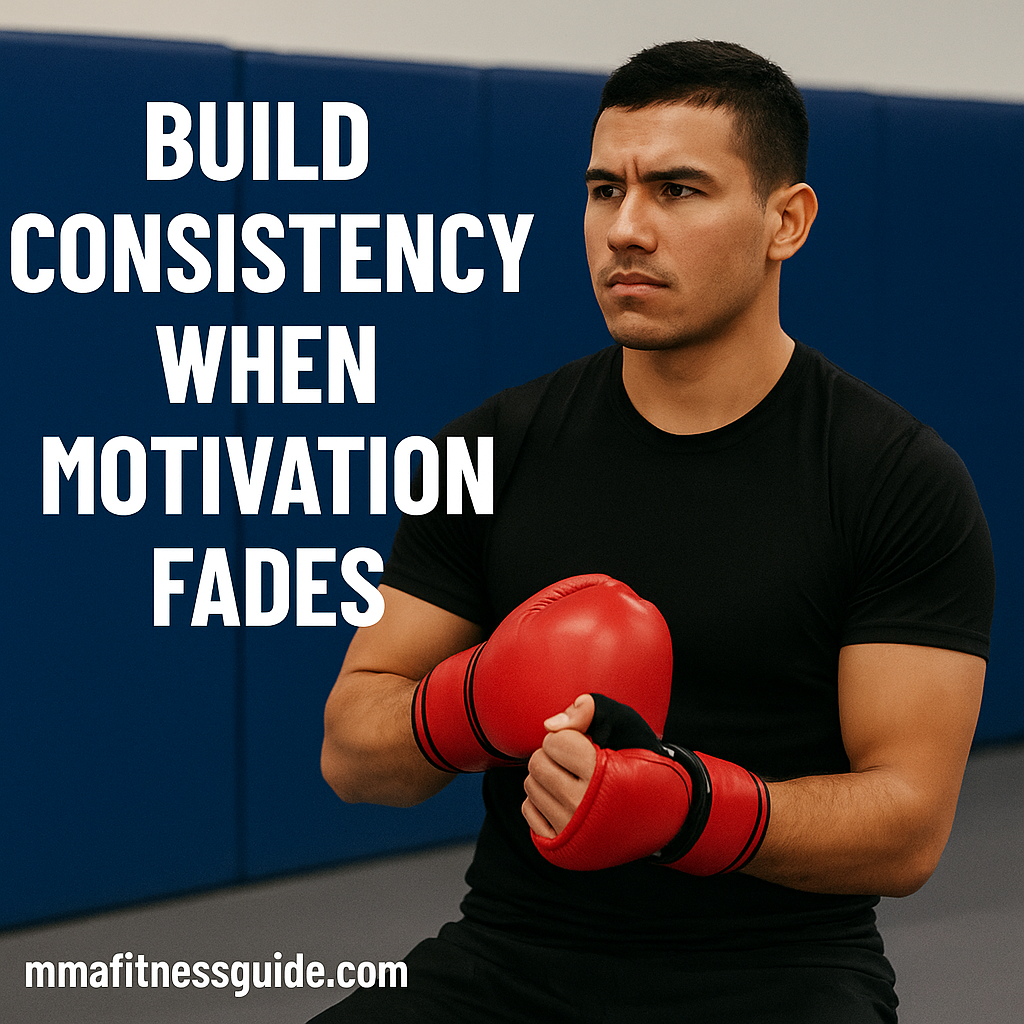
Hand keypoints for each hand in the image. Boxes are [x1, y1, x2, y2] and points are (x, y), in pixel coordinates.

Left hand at [526, 693, 770, 874]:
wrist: (664, 810)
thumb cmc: (639, 760)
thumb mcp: (623, 722)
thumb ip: (588, 708)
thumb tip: (550, 725)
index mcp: (599, 772)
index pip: (554, 741)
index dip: (570, 737)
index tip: (589, 746)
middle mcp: (583, 805)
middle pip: (537, 764)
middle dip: (554, 755)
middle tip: (579, 762)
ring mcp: (572, 830)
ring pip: (531, 786)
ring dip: (548, 775)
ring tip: (575, 779)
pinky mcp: (563, 847)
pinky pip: (529, 811)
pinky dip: (542, 799)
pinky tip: (565, 798)